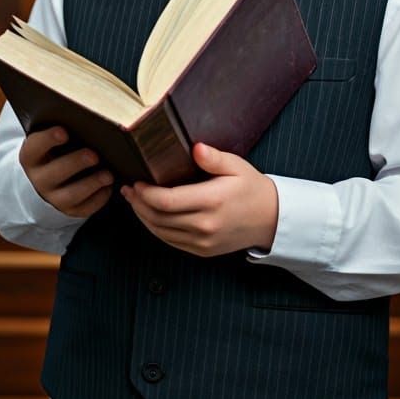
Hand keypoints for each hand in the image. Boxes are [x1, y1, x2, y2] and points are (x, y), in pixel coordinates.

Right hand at [19, 127, 112, 217]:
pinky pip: (84, 208)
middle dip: (76, 163)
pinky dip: (99, 198)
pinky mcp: (70, 209)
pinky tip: (109, 187)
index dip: (48, 139)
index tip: (64, 132)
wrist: (51, 177)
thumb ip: (64, 129)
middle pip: (55, 173)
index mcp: (31, 156)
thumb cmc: (57, 150)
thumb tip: (86, 119)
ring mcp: (53, 197)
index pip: (34, 147)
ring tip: (108, 175)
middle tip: (94, 155)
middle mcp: (40, 179)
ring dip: (91, 184)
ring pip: (71, 195)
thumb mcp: (53, 139)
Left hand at [120, 143, 277, 256]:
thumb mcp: (236, 166)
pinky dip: (156, 229)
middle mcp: (205, 225)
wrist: (271, 219)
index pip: (166, 201)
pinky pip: (171, 241)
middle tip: (128, 189)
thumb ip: (213, 158)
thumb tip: (195, 148)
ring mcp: (203, 242)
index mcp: (211, 201)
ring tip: (134, 201)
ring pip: (160, 232)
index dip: (145, 193)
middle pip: (158, 218)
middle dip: (138, 203)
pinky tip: (150, 216)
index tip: (136, 182)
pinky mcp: (202, 251)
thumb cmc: (251, 188)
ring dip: (143, 217)